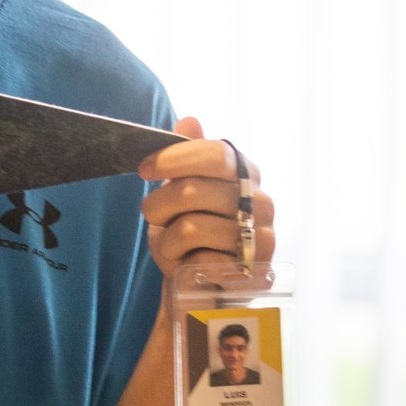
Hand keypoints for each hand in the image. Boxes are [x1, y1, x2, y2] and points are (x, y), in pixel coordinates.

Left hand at [136, 117, 276, 288]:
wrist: (198, 285)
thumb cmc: (189, 234)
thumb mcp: (180, 191)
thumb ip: (186, 156)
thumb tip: (189, 120)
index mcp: (246, 174)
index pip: (215, 152)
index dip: (174, 158)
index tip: (143, 169)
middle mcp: (261, 202)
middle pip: (193, 190)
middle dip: (159, 205)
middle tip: (155, 217)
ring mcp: (261, 238)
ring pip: (191, 226)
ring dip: (167, 238)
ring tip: (173, 245)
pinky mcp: (250, 273)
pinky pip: (197, 258)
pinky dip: (180, 262)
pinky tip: (188, 264)